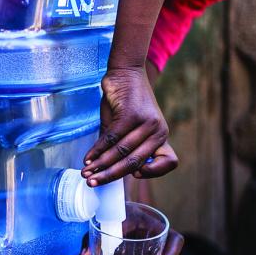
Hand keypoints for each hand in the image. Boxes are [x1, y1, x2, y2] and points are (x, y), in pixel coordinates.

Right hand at [81, 66, 177, 185]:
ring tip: (86, 172)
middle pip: (135, 162)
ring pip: (121, 152)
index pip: (169, 162)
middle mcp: (159, 131)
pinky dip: (97, 151)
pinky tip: (88, 157)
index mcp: (162, 136)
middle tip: (94, 182)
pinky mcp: (131, 115)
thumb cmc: (125, 102)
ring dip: (101, 165)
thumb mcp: (129, 128)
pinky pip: (112, 139)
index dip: (154, 173)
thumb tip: (108, 170)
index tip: (135, 175)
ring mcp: (147, 123)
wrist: (124, 72)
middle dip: (111, 175)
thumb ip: (123, 147)